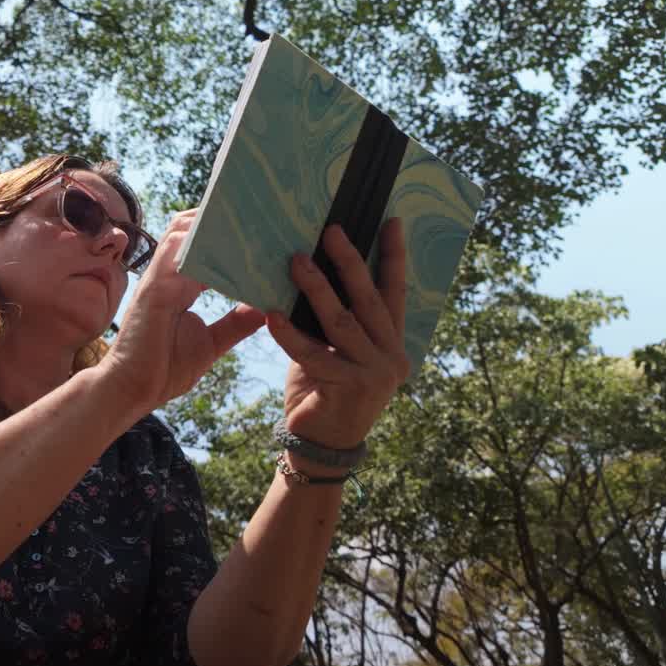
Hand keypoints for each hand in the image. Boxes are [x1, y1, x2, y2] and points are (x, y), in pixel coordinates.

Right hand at [101, 209, 266, 412]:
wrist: (133, 389)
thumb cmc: (165, 368)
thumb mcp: (212, 342)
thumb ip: (237, 322)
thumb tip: (269, 307)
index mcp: (182, 284)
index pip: (205, 245)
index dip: (227, 232)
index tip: (260, 229)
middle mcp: (170, 275)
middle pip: (191, 227)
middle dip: (218, 215)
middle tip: (256, 212)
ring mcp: (160, 277)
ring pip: (182, 231)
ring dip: (209, 221)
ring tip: (243, 215)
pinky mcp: (154, 287)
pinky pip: (173, 251)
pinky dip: (195, 240)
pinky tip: (223, 237)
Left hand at [270, 219, 410, 449]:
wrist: (321, 445)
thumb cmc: (324, 389)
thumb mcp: (335, 349)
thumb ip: (334, 319)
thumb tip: (314, 271)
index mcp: (393, 341)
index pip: (395, 291)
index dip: (393, 256)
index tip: (390, 220)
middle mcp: (392, 355)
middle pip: (369, 299)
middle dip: (350, 261)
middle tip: (331, 230)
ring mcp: (374, 374)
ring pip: (341, 321)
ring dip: (316, 288)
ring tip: (295, 261)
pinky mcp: (347, 389)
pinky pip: (313, 354)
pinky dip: (290, 333)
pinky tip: (270, 314)